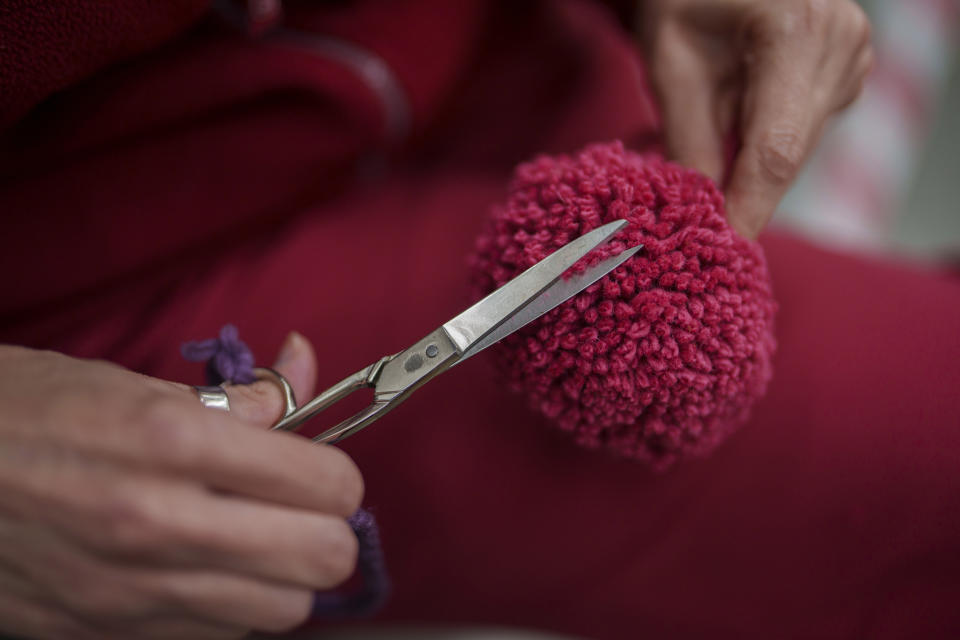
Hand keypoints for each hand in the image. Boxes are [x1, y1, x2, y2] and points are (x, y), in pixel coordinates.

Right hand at [0, 333, 362, 639]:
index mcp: (171, 442)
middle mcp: (161, 522)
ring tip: (253, 540)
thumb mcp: (125, 383)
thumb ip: (235, 394)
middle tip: (299, 507)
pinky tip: (202, 570)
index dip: (335, 472)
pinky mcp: (106, 633)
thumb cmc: (16, 414)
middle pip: (323, 557)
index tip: (318, 466)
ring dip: (284, 576)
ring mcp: (133, 590)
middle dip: (328, 529)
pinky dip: (231, 607)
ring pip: (282, 610)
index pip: (325, 481)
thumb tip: (303, 371)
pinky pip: (217, 636)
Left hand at [639, 0, 873, 237]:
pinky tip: (734, 114)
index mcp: (795, 30)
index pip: (775, 150)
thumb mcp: (669, 64)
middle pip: (790, 155)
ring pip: (796, 148)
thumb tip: (699, 213)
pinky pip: (802, 131)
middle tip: (696, 227)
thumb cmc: (686, 0)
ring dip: (749, 166)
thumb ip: (686, 141)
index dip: (748, 209)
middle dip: (743, 196)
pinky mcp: (850, 71)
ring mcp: (854, 55)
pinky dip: (764, 142)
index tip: (722, 253)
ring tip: (705, 142)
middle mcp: (841, 41)